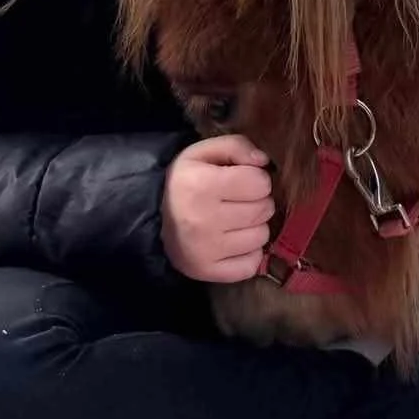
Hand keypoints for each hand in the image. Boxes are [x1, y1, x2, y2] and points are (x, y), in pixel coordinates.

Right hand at [161, 136, 273, 281]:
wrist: (153, 219)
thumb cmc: (186, 182)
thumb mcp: (203, 153)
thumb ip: (236, 146)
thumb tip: (264, 161)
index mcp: (200, 185)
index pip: (259, 182)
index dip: (256, 178)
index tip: (242, 181)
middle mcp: (203, 220)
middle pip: (264, 209)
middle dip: (258, 201)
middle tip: (239, 201)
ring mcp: (206, 250)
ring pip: (262, 236)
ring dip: (254, 227)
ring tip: (235, 221)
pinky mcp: (208, 272)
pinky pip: (252, 264)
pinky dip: (249, 253)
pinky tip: (233, 242)